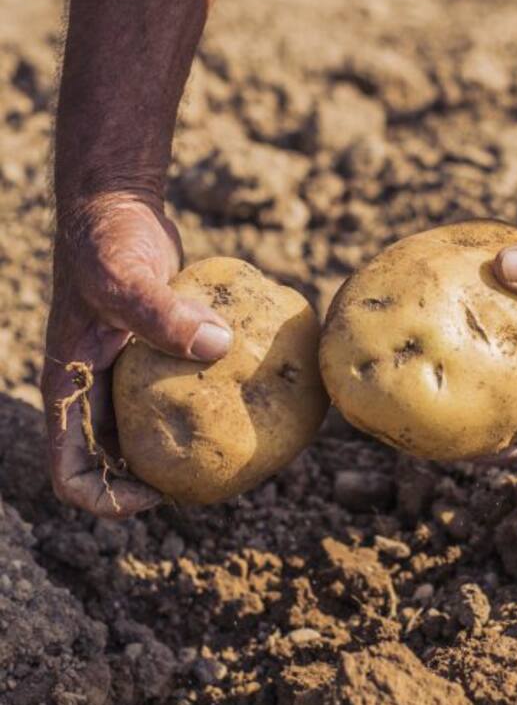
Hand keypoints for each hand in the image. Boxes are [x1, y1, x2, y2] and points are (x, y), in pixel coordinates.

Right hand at [41, 192, 232, 517]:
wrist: (117, 206)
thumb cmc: (107, 242)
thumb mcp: (124, 278)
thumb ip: (163, 314)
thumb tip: (220, 345)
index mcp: (72, 387)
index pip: (71, 470)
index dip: (106, 497)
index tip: (155, 494)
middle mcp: (96, 387)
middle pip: (119, 460)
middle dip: (158, 480)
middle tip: (215, 480)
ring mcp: (127, 371)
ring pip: (154, 427)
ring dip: (186, 442)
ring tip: (241, 446)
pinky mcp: (159, 350)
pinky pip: (182, 387)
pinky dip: (209, 397)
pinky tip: (256, 395)